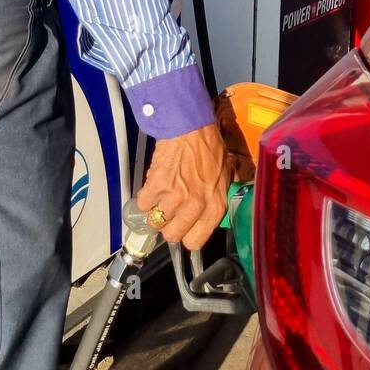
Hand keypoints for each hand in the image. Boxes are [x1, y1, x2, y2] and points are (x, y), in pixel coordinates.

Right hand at [137, 121, 231, 250]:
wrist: (191, 128)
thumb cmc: (210, 149)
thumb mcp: (226, 176)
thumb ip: (220, 198)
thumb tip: (214, 213)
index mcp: (215, 206)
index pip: (195, 241)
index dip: (186, 236)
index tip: (183, 228)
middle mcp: (195, 206)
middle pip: (172, 235)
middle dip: (168, 226)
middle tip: (169, 213)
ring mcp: (174, 197)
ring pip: (155, 221)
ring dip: (155, 212)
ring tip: (160, 199)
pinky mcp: (156, 186)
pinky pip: (143, 204)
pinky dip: (144, 198)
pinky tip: (152, 188)